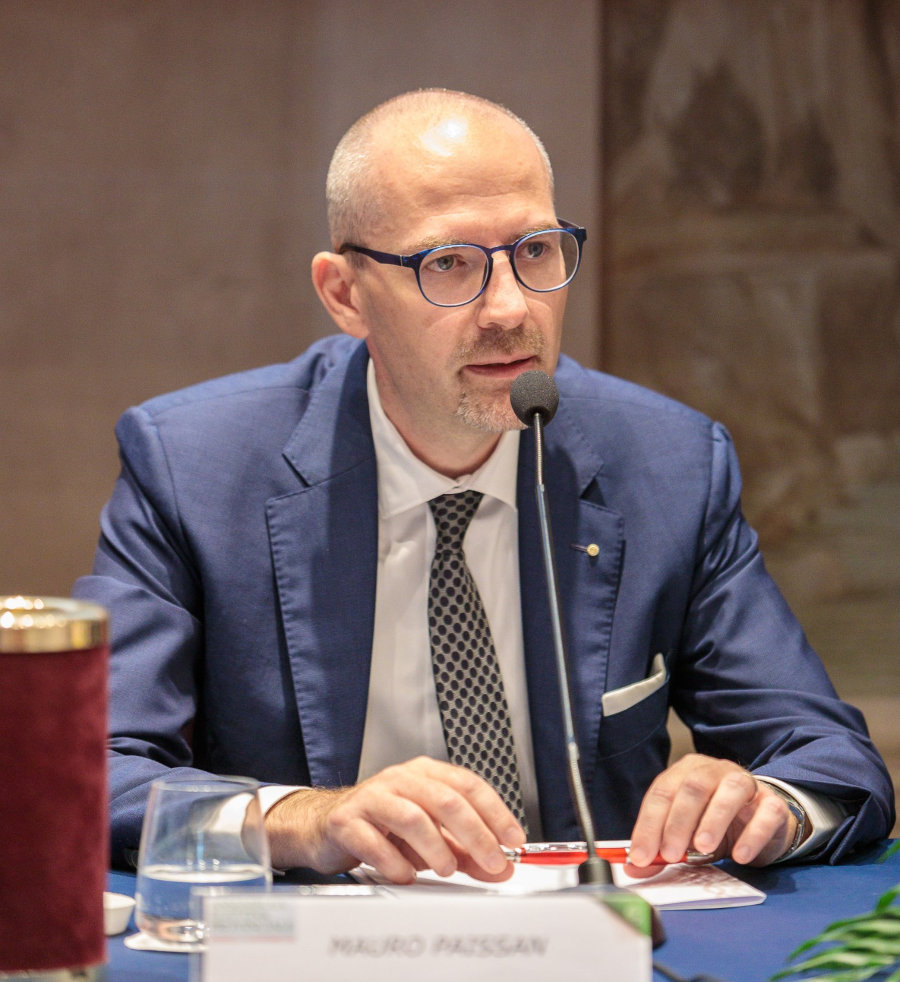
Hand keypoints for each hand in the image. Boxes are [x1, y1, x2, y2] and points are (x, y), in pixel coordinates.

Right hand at [264, 756, 525, 883]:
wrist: (325, 824)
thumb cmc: (382, 825)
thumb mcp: (431, 836)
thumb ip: (466, 850)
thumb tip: (502, 866)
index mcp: (424, 774)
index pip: (467, 784)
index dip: (495, 811)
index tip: (513, 839)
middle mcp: (399, 779)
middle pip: (445, 800)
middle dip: (475, 834)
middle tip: (492, 861)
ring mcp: (371, 797)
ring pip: (413, 817)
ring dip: (437, 849)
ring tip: (448, 869)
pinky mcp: (346, 821)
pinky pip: (376, 843)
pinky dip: (397, 864)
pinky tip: (407, 875)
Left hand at [626, 754, 804, 872]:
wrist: (761, 820)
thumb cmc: (716, 822)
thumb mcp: (686, 834)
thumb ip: (662, 848)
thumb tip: (635, 868)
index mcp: (686, 772)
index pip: (662, 792)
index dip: (648, 824)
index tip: (641, 856)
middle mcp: (715, 770)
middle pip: (693, 787)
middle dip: (678, 822)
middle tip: (671, 854)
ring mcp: (746, 783)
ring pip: (730, 791)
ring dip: (714, 819)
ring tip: (703, 848)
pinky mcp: (773, 803)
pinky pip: (766, 813)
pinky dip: (752, 835)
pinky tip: (740, 856)